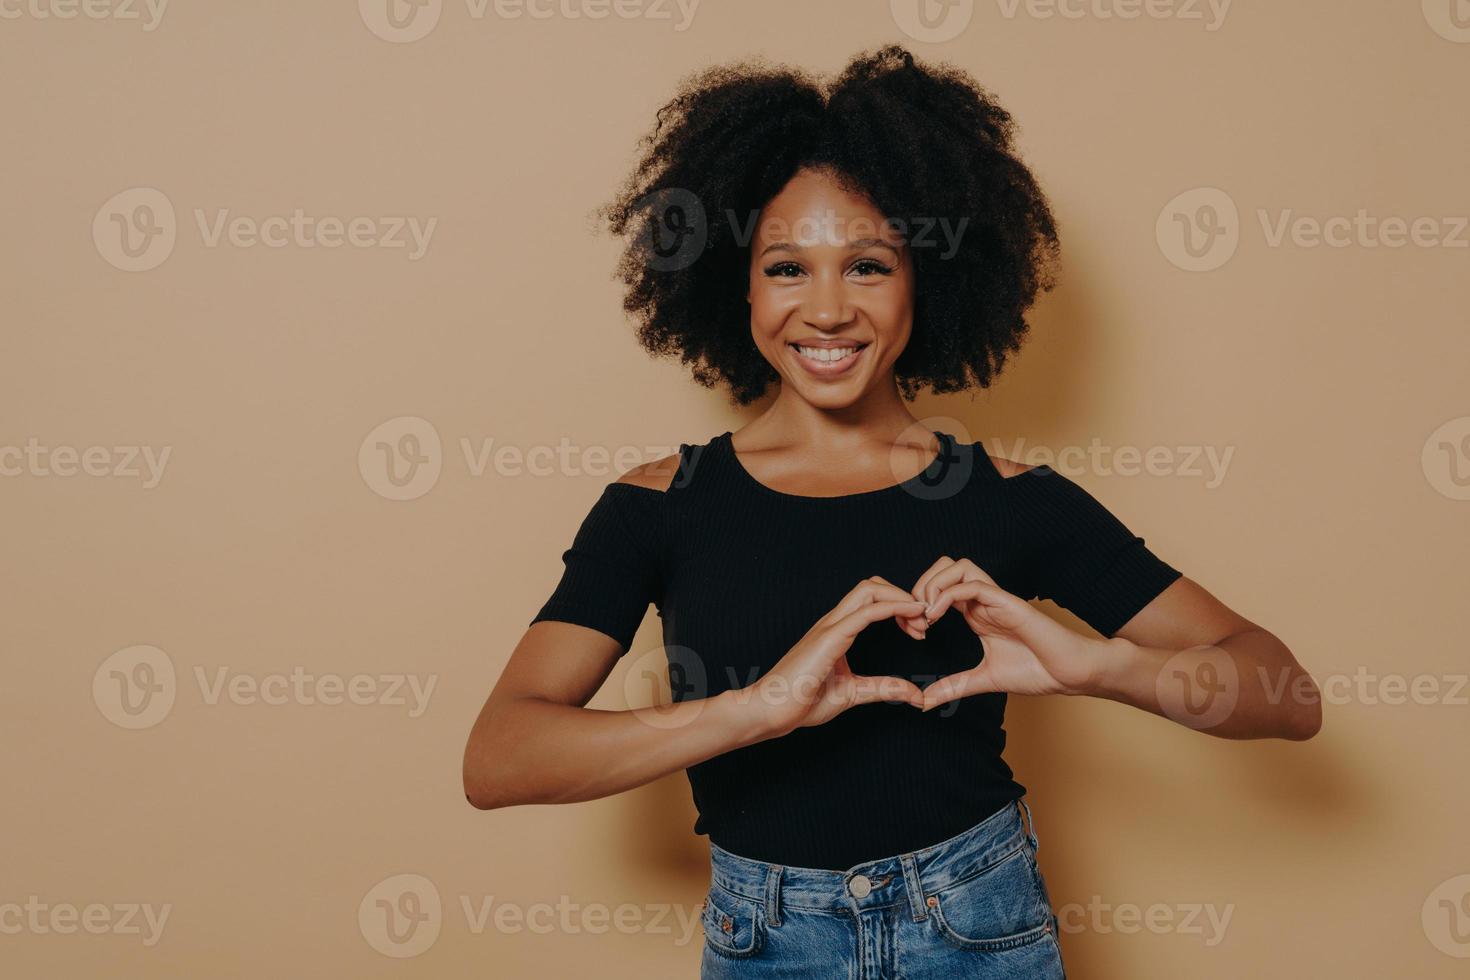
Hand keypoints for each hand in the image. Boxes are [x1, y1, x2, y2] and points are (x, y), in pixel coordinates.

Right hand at [751, 577, 928, 736]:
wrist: (770, 710)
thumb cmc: (801, 701)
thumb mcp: (854, 693)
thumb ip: (883, 689)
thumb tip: (916, 695)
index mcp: (836, 631)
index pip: (871, 600)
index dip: (899, 606)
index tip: (918, 629)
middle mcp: (833, 622)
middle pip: (872, 586)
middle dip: (903, 596)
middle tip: (923, 623)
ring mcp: (830, 627)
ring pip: (870, 589)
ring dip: (901, 598)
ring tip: (921, 620)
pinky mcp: (829, 638)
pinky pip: (866, 612)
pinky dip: (894, 607)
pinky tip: (912, 615)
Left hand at [909, 557, 1101, 710]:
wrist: (1069, 674)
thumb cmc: (1036, 672)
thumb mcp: (983, 680)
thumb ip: (954, 686)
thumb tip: (924, 701)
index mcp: (976, 613)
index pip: (940, 587)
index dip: (919, 602)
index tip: (913, 630)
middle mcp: (984, 600)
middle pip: (945, 566)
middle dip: (922, 585)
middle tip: (915, 618)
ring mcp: (996, 599)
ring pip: (958, 567)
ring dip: (934, 585)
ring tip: (926, 615)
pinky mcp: (1008, 602)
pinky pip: (972, 585)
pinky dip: (948, 595)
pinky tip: (937, 617)